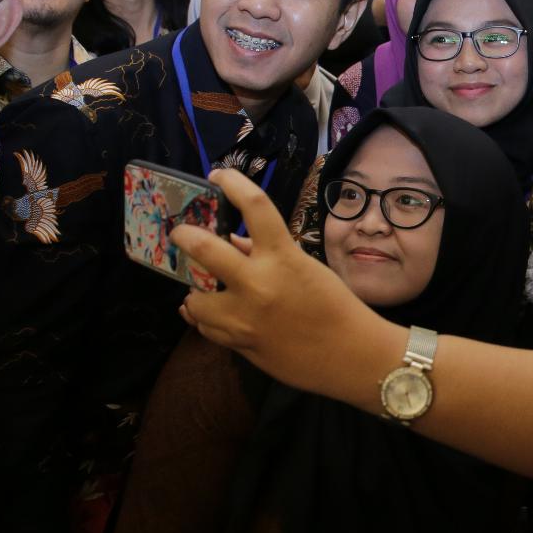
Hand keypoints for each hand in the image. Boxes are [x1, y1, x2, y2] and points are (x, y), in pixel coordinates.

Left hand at [174, 170, 389, 395]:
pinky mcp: (241, 344)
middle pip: (204, 249)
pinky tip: (210, 314)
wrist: (352, 356)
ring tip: (202, 289)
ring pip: (195, 300)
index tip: (218, 176)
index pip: (254, 206)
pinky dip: (205, 319)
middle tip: (180, 234)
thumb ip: (268, 254)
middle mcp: (259, 284)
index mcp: (283, 258)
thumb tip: (233, 242)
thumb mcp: (306, 269)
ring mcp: (245, 318)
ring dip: (195, 292)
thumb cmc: (336, 307)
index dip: (232, 183)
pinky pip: (206, 328)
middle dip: (185, 237)